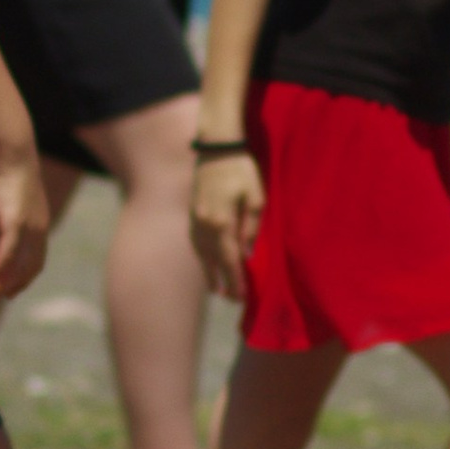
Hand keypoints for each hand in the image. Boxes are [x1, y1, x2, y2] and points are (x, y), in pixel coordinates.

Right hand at [0, 144, 50, 305]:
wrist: (13, 154)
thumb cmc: (8, 175)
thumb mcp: (9, 205)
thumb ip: (6, 225)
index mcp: (40, 226)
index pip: (36, 261)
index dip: (24, 279)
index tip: (10, 291)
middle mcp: (39, 230)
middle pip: (29, 268)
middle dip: (12, 287)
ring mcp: (29, 227)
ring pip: (18, 265)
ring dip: (2, 283)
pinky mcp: (15, 221)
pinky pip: (7, 252)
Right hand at [188, 152, 264, 299]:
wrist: (216, 148)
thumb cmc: (241, 170)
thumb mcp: (256, 198)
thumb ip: (251, 227)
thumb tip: (246, 253)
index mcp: (222, 222)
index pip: (230, 259)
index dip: (236, 280)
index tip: (241, 298)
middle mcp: (204, 225)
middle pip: (214, 260)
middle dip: (223, 281)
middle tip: (232, 300)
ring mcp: (195, 219)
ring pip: (201, 253)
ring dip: (209, 272)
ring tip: (216, 289)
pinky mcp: (192, 213)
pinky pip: (196, 242)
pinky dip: (202, 256)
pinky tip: (207, 262)